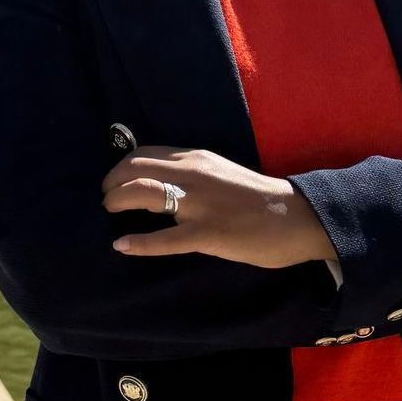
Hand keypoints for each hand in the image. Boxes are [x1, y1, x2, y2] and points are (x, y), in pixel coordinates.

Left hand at [102, 146, 333, 267]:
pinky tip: (122, 246)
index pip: (144, 154)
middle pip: (133, 169)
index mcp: (197, 158)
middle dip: (110, 185)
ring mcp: (200, 204)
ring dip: (116, 202)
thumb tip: (159, 183)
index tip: (114, 184)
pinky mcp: (208, 233)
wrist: (296, 217)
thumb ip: (191, 173)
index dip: (120, 168)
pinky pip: (164, 239)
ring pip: (142, 193)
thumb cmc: (259, 198)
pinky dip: (138, 242)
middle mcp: (194, 174)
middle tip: (106, 202)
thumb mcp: (221, 172)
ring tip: (108, 214)